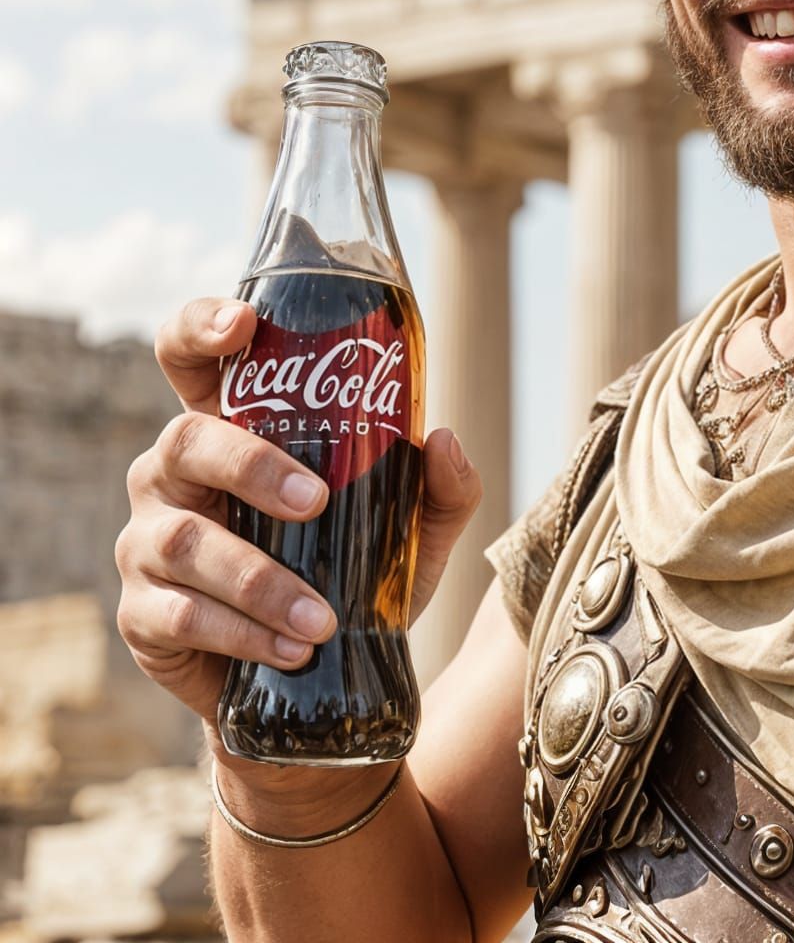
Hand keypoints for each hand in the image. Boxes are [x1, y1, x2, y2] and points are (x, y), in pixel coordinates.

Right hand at [115, 297, 482, 726]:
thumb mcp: (411, 530)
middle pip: (185, 440)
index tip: (242, 325)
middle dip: (251, 467)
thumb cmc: (355, 575)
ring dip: (261, 581)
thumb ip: (440, 485)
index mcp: (231, 429)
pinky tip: (291, 648)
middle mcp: (174, 473)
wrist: (318, 677)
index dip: (201, 327)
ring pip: (185, 540)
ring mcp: (147, 542)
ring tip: (321, 618)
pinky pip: (179, 614)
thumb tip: (442, 438)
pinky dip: (242, 633)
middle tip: (316, 502)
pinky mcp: (141, 613)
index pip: (189, 356)